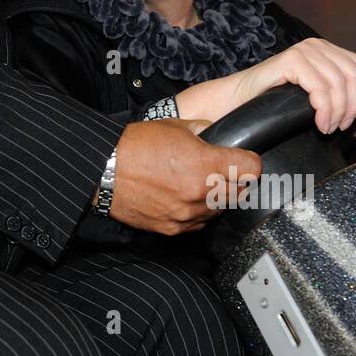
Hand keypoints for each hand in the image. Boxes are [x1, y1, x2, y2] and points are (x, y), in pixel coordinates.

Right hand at [108, 118, 261, 235]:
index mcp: (206, 165)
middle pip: (240, 192)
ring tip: (199, 183)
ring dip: (217, 198)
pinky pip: (198, 223)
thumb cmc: (135, 145)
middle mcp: (201, 194)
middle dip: (235, 180)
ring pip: (220, 210)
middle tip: (222, 170)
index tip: (244, 160)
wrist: (105, 169)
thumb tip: (217, 134)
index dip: (249, 161)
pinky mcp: (173, 228)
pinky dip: (197, 212)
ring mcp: (188, 214)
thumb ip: (204, 130)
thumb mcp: (175, 126)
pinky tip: (184, 198)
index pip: (251, 169)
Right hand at [233, 38, 355, 134]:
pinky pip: (320, 88)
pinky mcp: (292, 60)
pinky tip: (320, 123)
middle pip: (353, 76)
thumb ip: (334, 87)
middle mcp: (316, 45)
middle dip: (353, 106)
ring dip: (338, 112)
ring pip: (338, 85)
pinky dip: (324, 110)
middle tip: (342, 126)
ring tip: (328, 128)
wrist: (240, 97)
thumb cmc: (275, 97)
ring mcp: (304, 50)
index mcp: (325, 49)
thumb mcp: (312, 90)